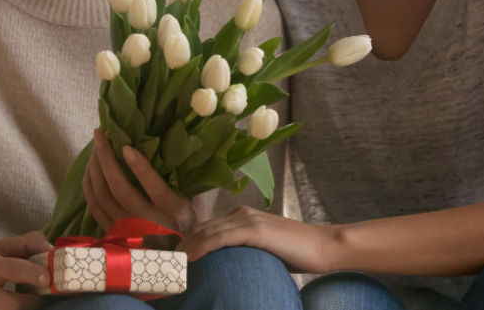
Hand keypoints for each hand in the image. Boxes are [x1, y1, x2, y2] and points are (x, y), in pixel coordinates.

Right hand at [0, 230, 52, 309]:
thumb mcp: (3, 246)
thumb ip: (29, 243)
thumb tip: (52, 250)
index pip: (13, 270)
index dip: (33, 274)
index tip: (48, 279)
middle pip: (12, 305)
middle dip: (33, 302)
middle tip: (44, 296)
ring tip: (29, 302)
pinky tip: (14, 307)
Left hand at [83, 129, 196, 233]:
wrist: (175, 257)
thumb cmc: (187, 221)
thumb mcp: (195, 201)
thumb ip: (186, 179)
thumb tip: (175, 145)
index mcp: (174, 212)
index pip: (155, 188)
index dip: (140, 167)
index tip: (126, 146)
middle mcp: (148, 222)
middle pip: (119, 189)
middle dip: (106, 159)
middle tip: (100, 134)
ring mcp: (127, 230)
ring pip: (102, 196)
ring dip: (94, 168)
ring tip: (95, 146)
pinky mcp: (113, 233)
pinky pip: (94, 206)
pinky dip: (89, 185)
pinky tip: (90, 169)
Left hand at [181, 206, 339, 273]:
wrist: (323, 247)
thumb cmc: (296, 253)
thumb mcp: (262, 251)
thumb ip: (242, 252)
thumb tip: (225, 270)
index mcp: (241, 217)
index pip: (204, 228)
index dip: (184, 243)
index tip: (168, 259)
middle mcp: (241, 213)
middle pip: (199, 229)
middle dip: (177, 246)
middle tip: (160, 264)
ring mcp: (248, 219)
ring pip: (205, 232)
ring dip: (183, 248)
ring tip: (167, 265)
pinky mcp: (255, 230)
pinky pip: (220, 237)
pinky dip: (201, 247)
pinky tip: (188, 258)